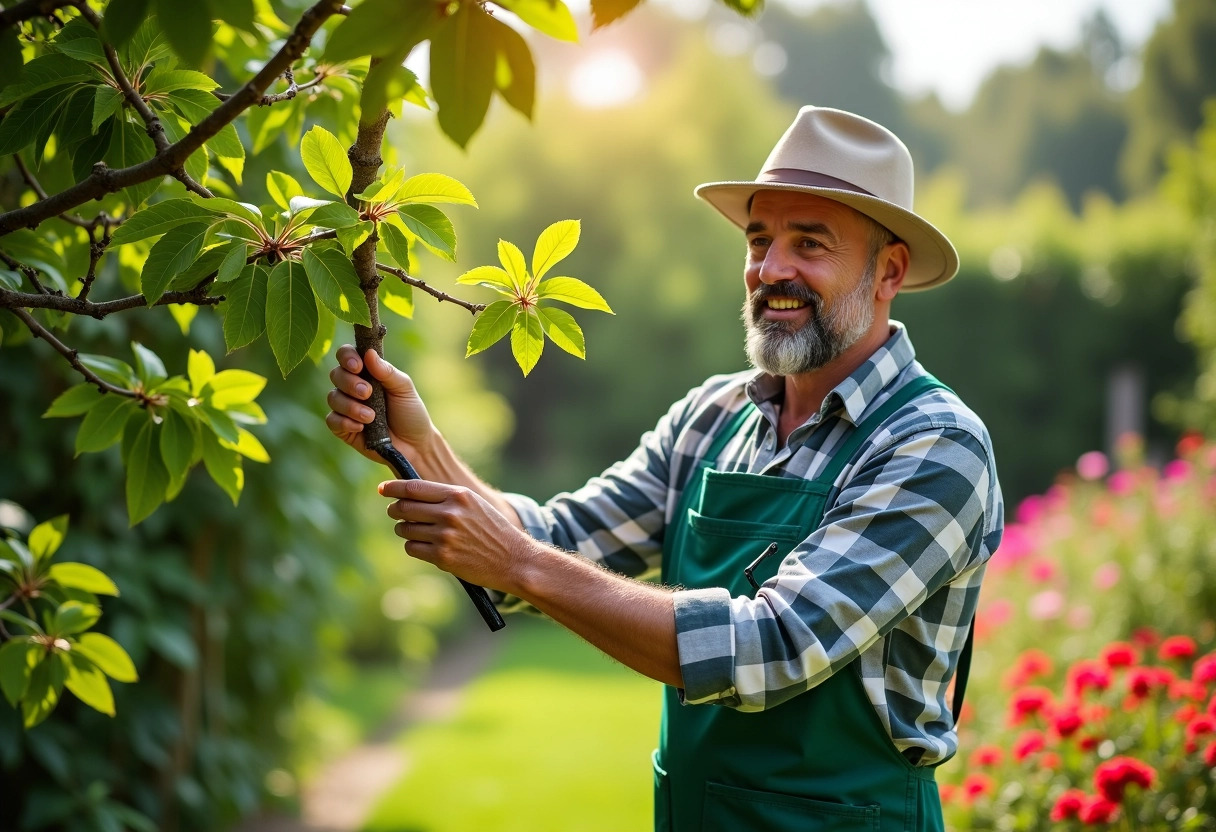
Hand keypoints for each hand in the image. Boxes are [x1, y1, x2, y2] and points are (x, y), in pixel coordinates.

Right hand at [326, 345, 435, 461]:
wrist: (415, 445)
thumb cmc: (411, 412)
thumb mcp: (404, 389)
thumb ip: (387, 372)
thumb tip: (369, 353)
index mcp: (367, 372)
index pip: (347, 355)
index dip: (347, 356)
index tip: (358, 366)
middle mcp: (353, 387)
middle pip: (336, 374)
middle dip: (349, 382)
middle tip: (367, 392)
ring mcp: (347, 407)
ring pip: (333, 398)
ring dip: (350, 405)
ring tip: (371, 416)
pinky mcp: (344, 428)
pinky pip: (332, 420)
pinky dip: (344, 422)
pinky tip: (361, 427)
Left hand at [380, 479, 531, 593]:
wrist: (514, 560)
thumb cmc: (493, 531)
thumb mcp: (474, 505)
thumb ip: (445, 498)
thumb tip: (410, 495)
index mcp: (458, 495)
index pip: (414, 487)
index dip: (393, 488)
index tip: (382, 488)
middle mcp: (450, 513)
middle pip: (404, 508)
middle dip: (395, 510)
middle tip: (395, 512)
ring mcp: (445, 536)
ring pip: (405, 529)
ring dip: (404, 530)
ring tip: (415, 532)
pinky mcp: (442, 557)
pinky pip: (412, 548)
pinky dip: (414, 547)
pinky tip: (427, 547)